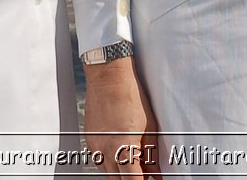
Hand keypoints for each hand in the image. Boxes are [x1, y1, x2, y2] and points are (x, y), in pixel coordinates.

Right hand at [82, 57, 160, 175]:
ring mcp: (95, 145)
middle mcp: (106, 149)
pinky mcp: (89, 140)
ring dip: (120, 172)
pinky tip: (120, 151)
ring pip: (107, 173)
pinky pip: (99, 160)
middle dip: (131, 179)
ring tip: (133, 159)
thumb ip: (152, 154)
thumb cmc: (130, 95)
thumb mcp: (149, 127)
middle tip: (143, 172)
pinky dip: (110, 161)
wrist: (108, 76)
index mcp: (123, 147)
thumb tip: (156, 173)